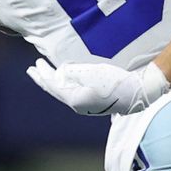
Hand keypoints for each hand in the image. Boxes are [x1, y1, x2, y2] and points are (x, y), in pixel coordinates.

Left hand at [27, 60, 169, 115]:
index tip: (35, 64)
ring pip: (63, 92)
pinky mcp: (93, 103)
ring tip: (46, 74)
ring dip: (53, 82)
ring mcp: (85, 106)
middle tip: (32, 70)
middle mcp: (77, 105)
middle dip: (43, 80)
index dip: (43, 74)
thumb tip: (60, 73)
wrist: (137, 93)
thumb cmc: (116, 82)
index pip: (53, 86)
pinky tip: (65, 80)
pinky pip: (72, 92)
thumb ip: (73, 73)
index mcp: (75, 99)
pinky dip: (64, 84)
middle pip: (55, 91)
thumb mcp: (92, 73)